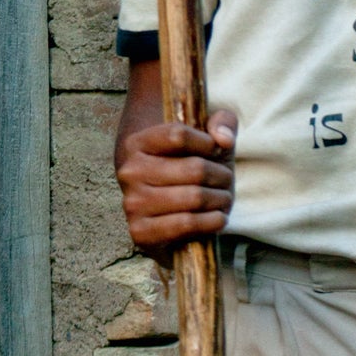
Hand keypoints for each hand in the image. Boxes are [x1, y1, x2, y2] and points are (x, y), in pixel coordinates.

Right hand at [115, 106, 238, 252]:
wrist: (169, 216)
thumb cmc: (191, 173)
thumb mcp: (208, 142)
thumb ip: (222, 123)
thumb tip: (223, 140)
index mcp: (137, 144)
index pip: (178, 134)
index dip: (208, 143)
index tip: (215, 151)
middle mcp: (129, 172)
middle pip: (196, 168)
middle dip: (222, 176)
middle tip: (225, 181)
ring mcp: (132, 204)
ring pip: (195, 197)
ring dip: (221, 199)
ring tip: (223, 199)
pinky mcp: (141, 233)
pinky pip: (187, 223)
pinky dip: (212, 221)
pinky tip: (218, 217)